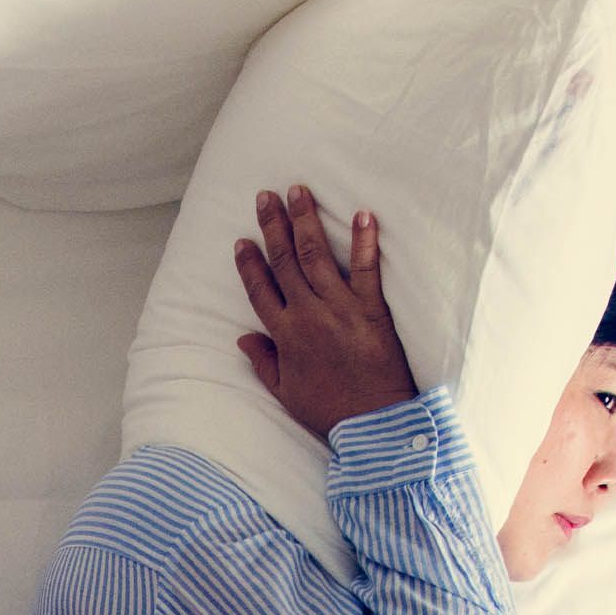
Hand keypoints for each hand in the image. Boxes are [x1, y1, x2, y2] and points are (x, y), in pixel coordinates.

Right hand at [234, 185, 417, 438]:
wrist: (373, 423)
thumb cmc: (329, 411)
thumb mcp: (285, 392)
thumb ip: (263, 362)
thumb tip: (243, 340)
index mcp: (285, 335)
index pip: (260, 290)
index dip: (249, 264)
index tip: (241, 241)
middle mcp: (308, 315)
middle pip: (284, 262)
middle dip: (273, 226)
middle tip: (265, 196)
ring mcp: (340, 309)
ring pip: (316, 256)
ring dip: (306, 221)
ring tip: (299, 191)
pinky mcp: (372, 310)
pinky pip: (366, 269)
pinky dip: (364, 240)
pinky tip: (362, 213)